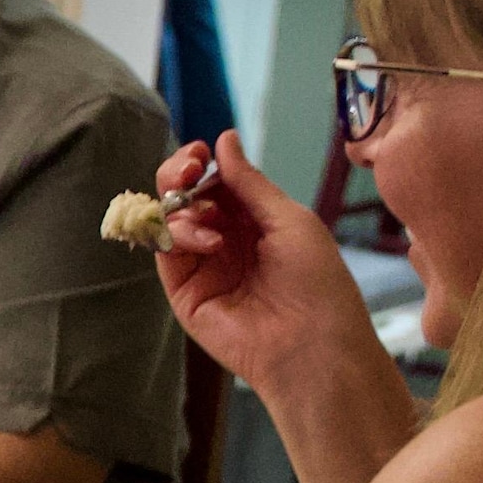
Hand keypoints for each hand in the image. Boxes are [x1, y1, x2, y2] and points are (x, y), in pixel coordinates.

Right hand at [146, 130, 378, 401]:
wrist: (312, 343)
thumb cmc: (316, 281)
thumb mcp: (287, 219)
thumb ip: (248, 182)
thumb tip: (222, 139)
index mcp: (254, 222)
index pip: (214, 182)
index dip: (200, 163)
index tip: (198, 152)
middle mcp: (224, 241)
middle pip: (184, 196)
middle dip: (178, 176)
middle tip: (185, 170)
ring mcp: (202, 266)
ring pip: (168, 220)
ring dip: (181, 207)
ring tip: (208, 223)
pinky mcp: (184, 292)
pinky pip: (166, 252)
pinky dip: (178, 235)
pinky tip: (207, 241)